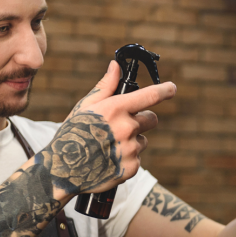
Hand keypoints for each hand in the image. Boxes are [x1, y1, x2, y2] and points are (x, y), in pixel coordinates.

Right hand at [46, 61, 175, 195]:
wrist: (63, 170)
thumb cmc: (73, 134)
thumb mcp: (85, 107)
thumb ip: (105, 87)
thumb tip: (116, 66)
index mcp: (116, 109)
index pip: (150, 96)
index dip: (165, 90)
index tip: (172, 88)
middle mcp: (127, 128)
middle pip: (152, 119)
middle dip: (142, 119)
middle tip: (123, 125)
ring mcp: (131, 149)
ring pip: (143, 140)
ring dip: (132, 141)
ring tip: (109, 145)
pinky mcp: (132, 167)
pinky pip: (137, 158)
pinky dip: (127, 158)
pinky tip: (110, 159)